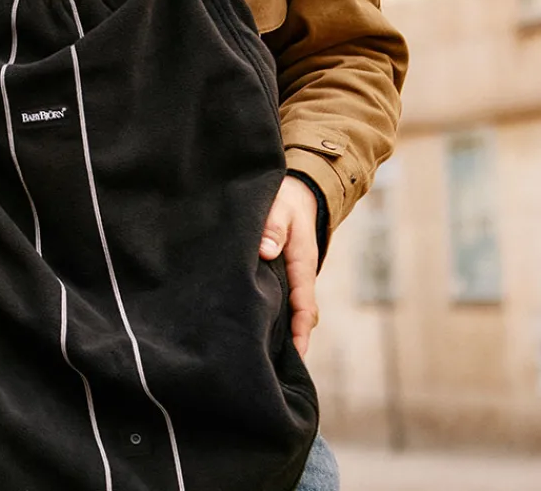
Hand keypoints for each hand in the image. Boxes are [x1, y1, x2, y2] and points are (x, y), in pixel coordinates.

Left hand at [259, 176, 319, 358]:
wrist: (296, 190)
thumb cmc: (286, 199)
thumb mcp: (279, 207)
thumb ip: (273, 226)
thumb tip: (267, 251)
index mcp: (302, 263)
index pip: (304, 304)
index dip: (300, 330)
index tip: (296, 354)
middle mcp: (298, 274)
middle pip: (297, 315)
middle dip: (289, 341)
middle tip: (273, 367)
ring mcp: (290, 275)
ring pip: (287, 308)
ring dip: (278, 328)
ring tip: (260, 355)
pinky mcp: (279, 272)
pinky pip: (279, 297)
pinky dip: (272, 313)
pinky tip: (252, 323)